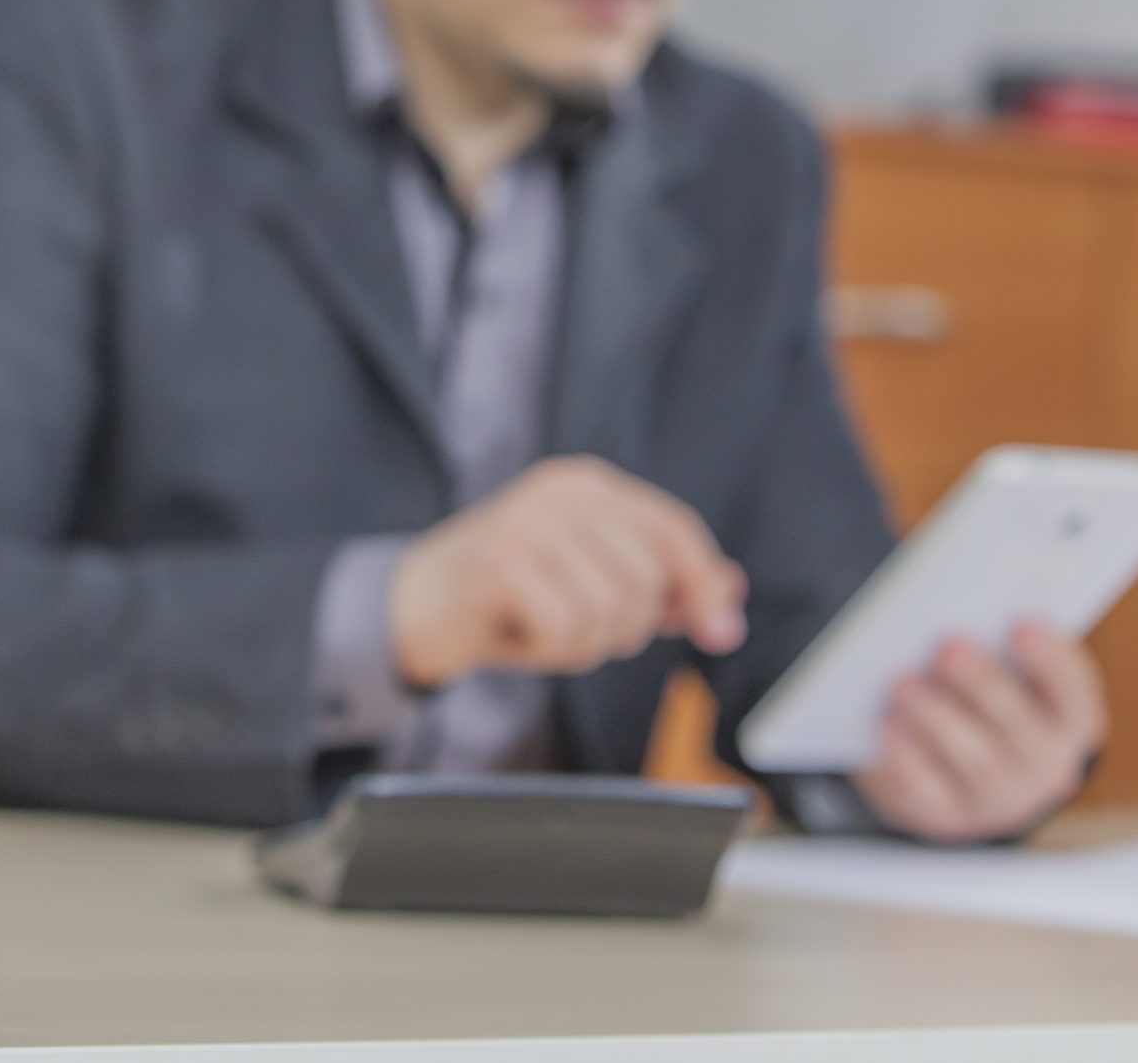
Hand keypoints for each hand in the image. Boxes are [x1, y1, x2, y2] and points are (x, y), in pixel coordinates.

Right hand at [387, 455, 746, 689]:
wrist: (410, 608)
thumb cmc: (505, 598)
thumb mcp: (585, 580)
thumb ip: (654, 583)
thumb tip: (728, 595)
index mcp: (586, 485)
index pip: (673, 529)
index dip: (703, 584)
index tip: (719, 632)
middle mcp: (561, 492)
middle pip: (649, 577)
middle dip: (627, 626)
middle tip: (578, 630)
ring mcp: (527, 522)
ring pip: (612, 608)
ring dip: (583, 644)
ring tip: (541, 629)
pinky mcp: (500, 563)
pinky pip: (567, 628)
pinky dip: (549, 652)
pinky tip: (518, 637)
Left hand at [851, 622, 1106, 843]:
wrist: (953, 772)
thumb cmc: (982, 694)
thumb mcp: (1002, 668)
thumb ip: (995, 639)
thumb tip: (957, 599)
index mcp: (1069, 721)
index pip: (1074, 693)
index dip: (1052, 662)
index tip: (1022, 626)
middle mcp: (1044, 768)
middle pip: (1021, 729)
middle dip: (985, 687)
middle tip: (950, 649)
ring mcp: (996, 799)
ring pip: (976, 761)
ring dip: (940, 720)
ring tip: (905, 683)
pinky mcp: (944, 814)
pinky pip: (926, 788)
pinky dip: (905, 757)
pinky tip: (886, 725)